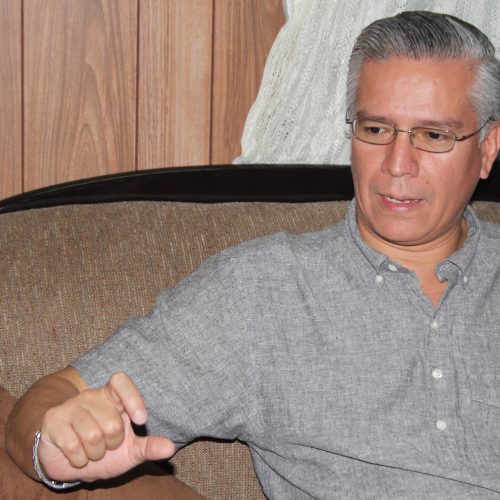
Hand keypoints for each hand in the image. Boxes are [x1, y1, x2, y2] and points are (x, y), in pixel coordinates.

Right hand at [38, 372, 174, 482]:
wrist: (68, 463)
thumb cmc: (103, 451)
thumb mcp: (129, 451)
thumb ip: (149, 447)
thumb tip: (170, 449)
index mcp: (112, 396)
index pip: (121, 381)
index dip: (132, 397)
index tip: (141, 420)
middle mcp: (91, 396)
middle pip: (112, 423)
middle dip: (111, 444)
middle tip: (104, 446)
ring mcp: (70, 406)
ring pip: (93, 435)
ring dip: (95, 453)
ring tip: (91, 451)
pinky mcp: (53, 420)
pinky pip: (73, 445)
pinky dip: (78, 459)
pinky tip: (76, 456)